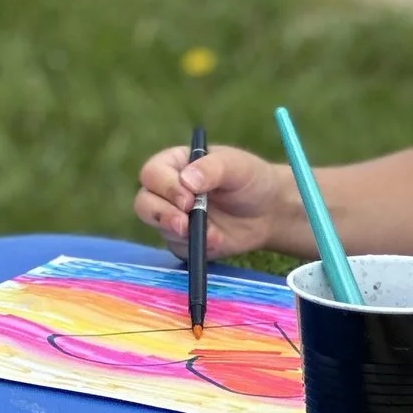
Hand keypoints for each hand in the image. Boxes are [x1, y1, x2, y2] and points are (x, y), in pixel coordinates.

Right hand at [132, 143, 299, 258]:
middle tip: (184, 224)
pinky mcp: (182, 241)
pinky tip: (217, 241)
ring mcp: (173, 217)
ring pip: (157, 227)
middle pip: (144, 203)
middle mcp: (167, 191)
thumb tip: (187, 180)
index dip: (165, 187)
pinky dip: (194, 248)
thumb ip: (212, 168)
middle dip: (162, 215)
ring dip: (179, 233)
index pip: (152, 174)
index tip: (188, 199)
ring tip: (210, 233)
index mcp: (175, 165)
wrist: (268, 212)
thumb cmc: (251, 179)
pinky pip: (177, 248)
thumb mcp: (237, 166)